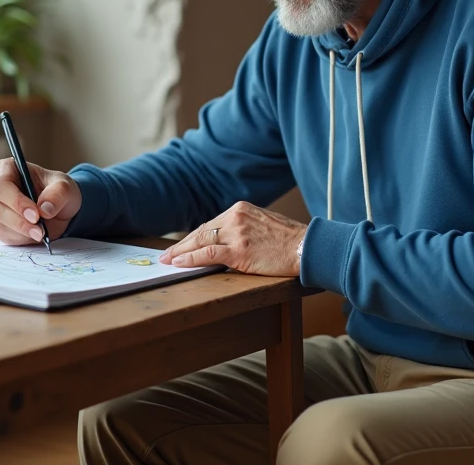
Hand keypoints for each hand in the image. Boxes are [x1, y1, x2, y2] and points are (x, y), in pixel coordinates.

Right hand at [0, 159, 81, 245]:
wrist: (60, 208)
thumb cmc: (58, 190)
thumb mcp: (65, 187)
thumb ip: (57, 194)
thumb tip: (44, 209)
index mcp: (6, 169)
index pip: (0, 186)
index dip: (16, 201)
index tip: (35, 214)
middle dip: (20, 221)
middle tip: (40, 230)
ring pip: (0, 225)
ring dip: (22, 232)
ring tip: (42, 232)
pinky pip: (5, 236)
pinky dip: (22, 239)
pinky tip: (35, 234)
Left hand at [158, 201, 306, 276]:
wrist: (307, 246)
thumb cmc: (290, 239)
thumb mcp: (263, 223)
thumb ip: (244, 228)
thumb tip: (226, 241)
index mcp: (241, 209)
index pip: (210, 224)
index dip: (193, 237)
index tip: (181, 245)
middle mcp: (236, 217)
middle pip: (201, 231)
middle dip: (182, 245)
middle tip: (166, 254)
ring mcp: (237, 233)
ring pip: (201, 242)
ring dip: (181, 253)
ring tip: (168, 261)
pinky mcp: (239, 251)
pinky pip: (208, 254)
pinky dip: (191, 260)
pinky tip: (179, 264)